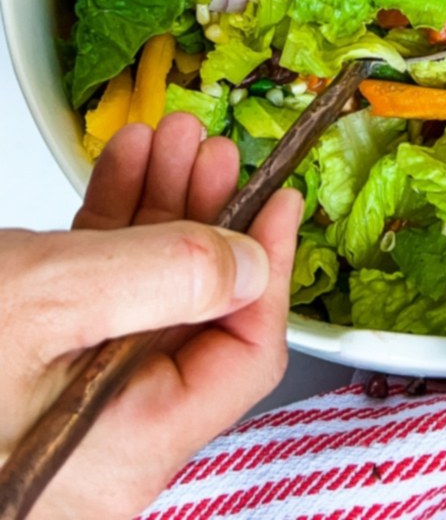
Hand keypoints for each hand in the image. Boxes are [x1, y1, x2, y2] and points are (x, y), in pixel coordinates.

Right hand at [0, 112, 302, 519]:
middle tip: (215, 153)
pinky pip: (89, 291)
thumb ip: (162, 278)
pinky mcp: (27, 365)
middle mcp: (102, 432)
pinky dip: (108, 223)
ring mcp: (64, 398)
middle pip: (192, 315)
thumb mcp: (45, 305)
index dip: (270, 273)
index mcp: (125, 445)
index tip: (278, 203)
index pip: (241, 359)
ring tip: (171, 140)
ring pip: (142, 292)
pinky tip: (120, 166)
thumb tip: (253, 264)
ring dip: (160, 208)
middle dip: (209, 218)